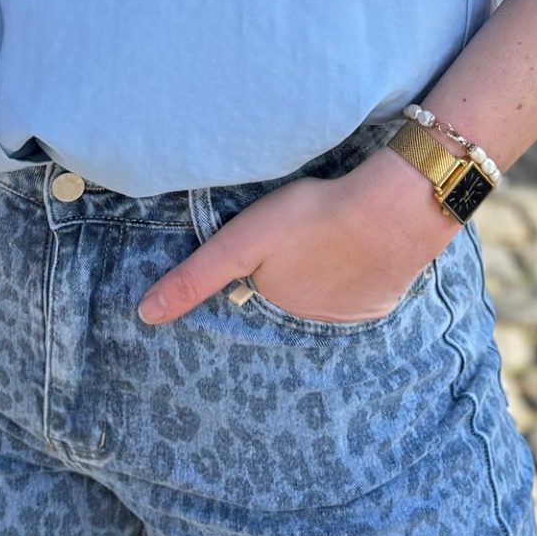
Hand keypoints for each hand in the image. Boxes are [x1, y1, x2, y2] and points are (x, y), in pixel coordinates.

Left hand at [135, 150, 458, 325]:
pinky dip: (358, 272)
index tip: (270, 246)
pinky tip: (359, 246)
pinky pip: (362, 289)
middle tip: (301, 235)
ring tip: (328, 237)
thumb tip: (145, 316)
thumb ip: (196, 278)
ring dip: (326, 272)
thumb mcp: (241, 242)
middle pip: (291, 293)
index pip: (256, 289)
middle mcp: (311, 324)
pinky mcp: (383, 299)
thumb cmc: (311, 219)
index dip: (259, 267)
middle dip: (291, 273)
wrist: (391, 211)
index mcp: (275, 307)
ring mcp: (352, 315)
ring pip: (326, 293)